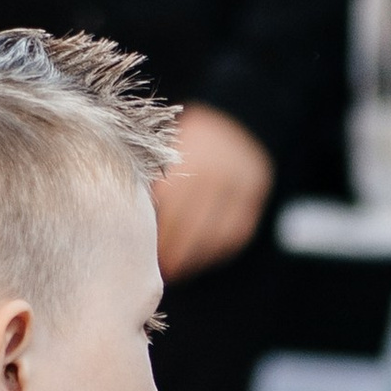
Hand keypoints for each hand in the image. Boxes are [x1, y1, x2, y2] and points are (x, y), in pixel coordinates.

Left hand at [153, 103, 274, 279]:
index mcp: (192, 158)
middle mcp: (218, 173)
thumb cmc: (193, 139)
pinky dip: (216, 251)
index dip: (158, 232)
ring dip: (194, 256)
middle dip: (173, 250)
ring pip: (215, 233)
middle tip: (157, 269)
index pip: (171, 205)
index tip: (141, 251)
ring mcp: (240, 187)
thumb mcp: (173, 146)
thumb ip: (159, 178)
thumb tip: (136, 221)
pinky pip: (235, 233)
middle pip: (192, 223)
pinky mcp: (254, 198)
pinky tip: (199, 259)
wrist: (238, 121)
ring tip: (176, 269)